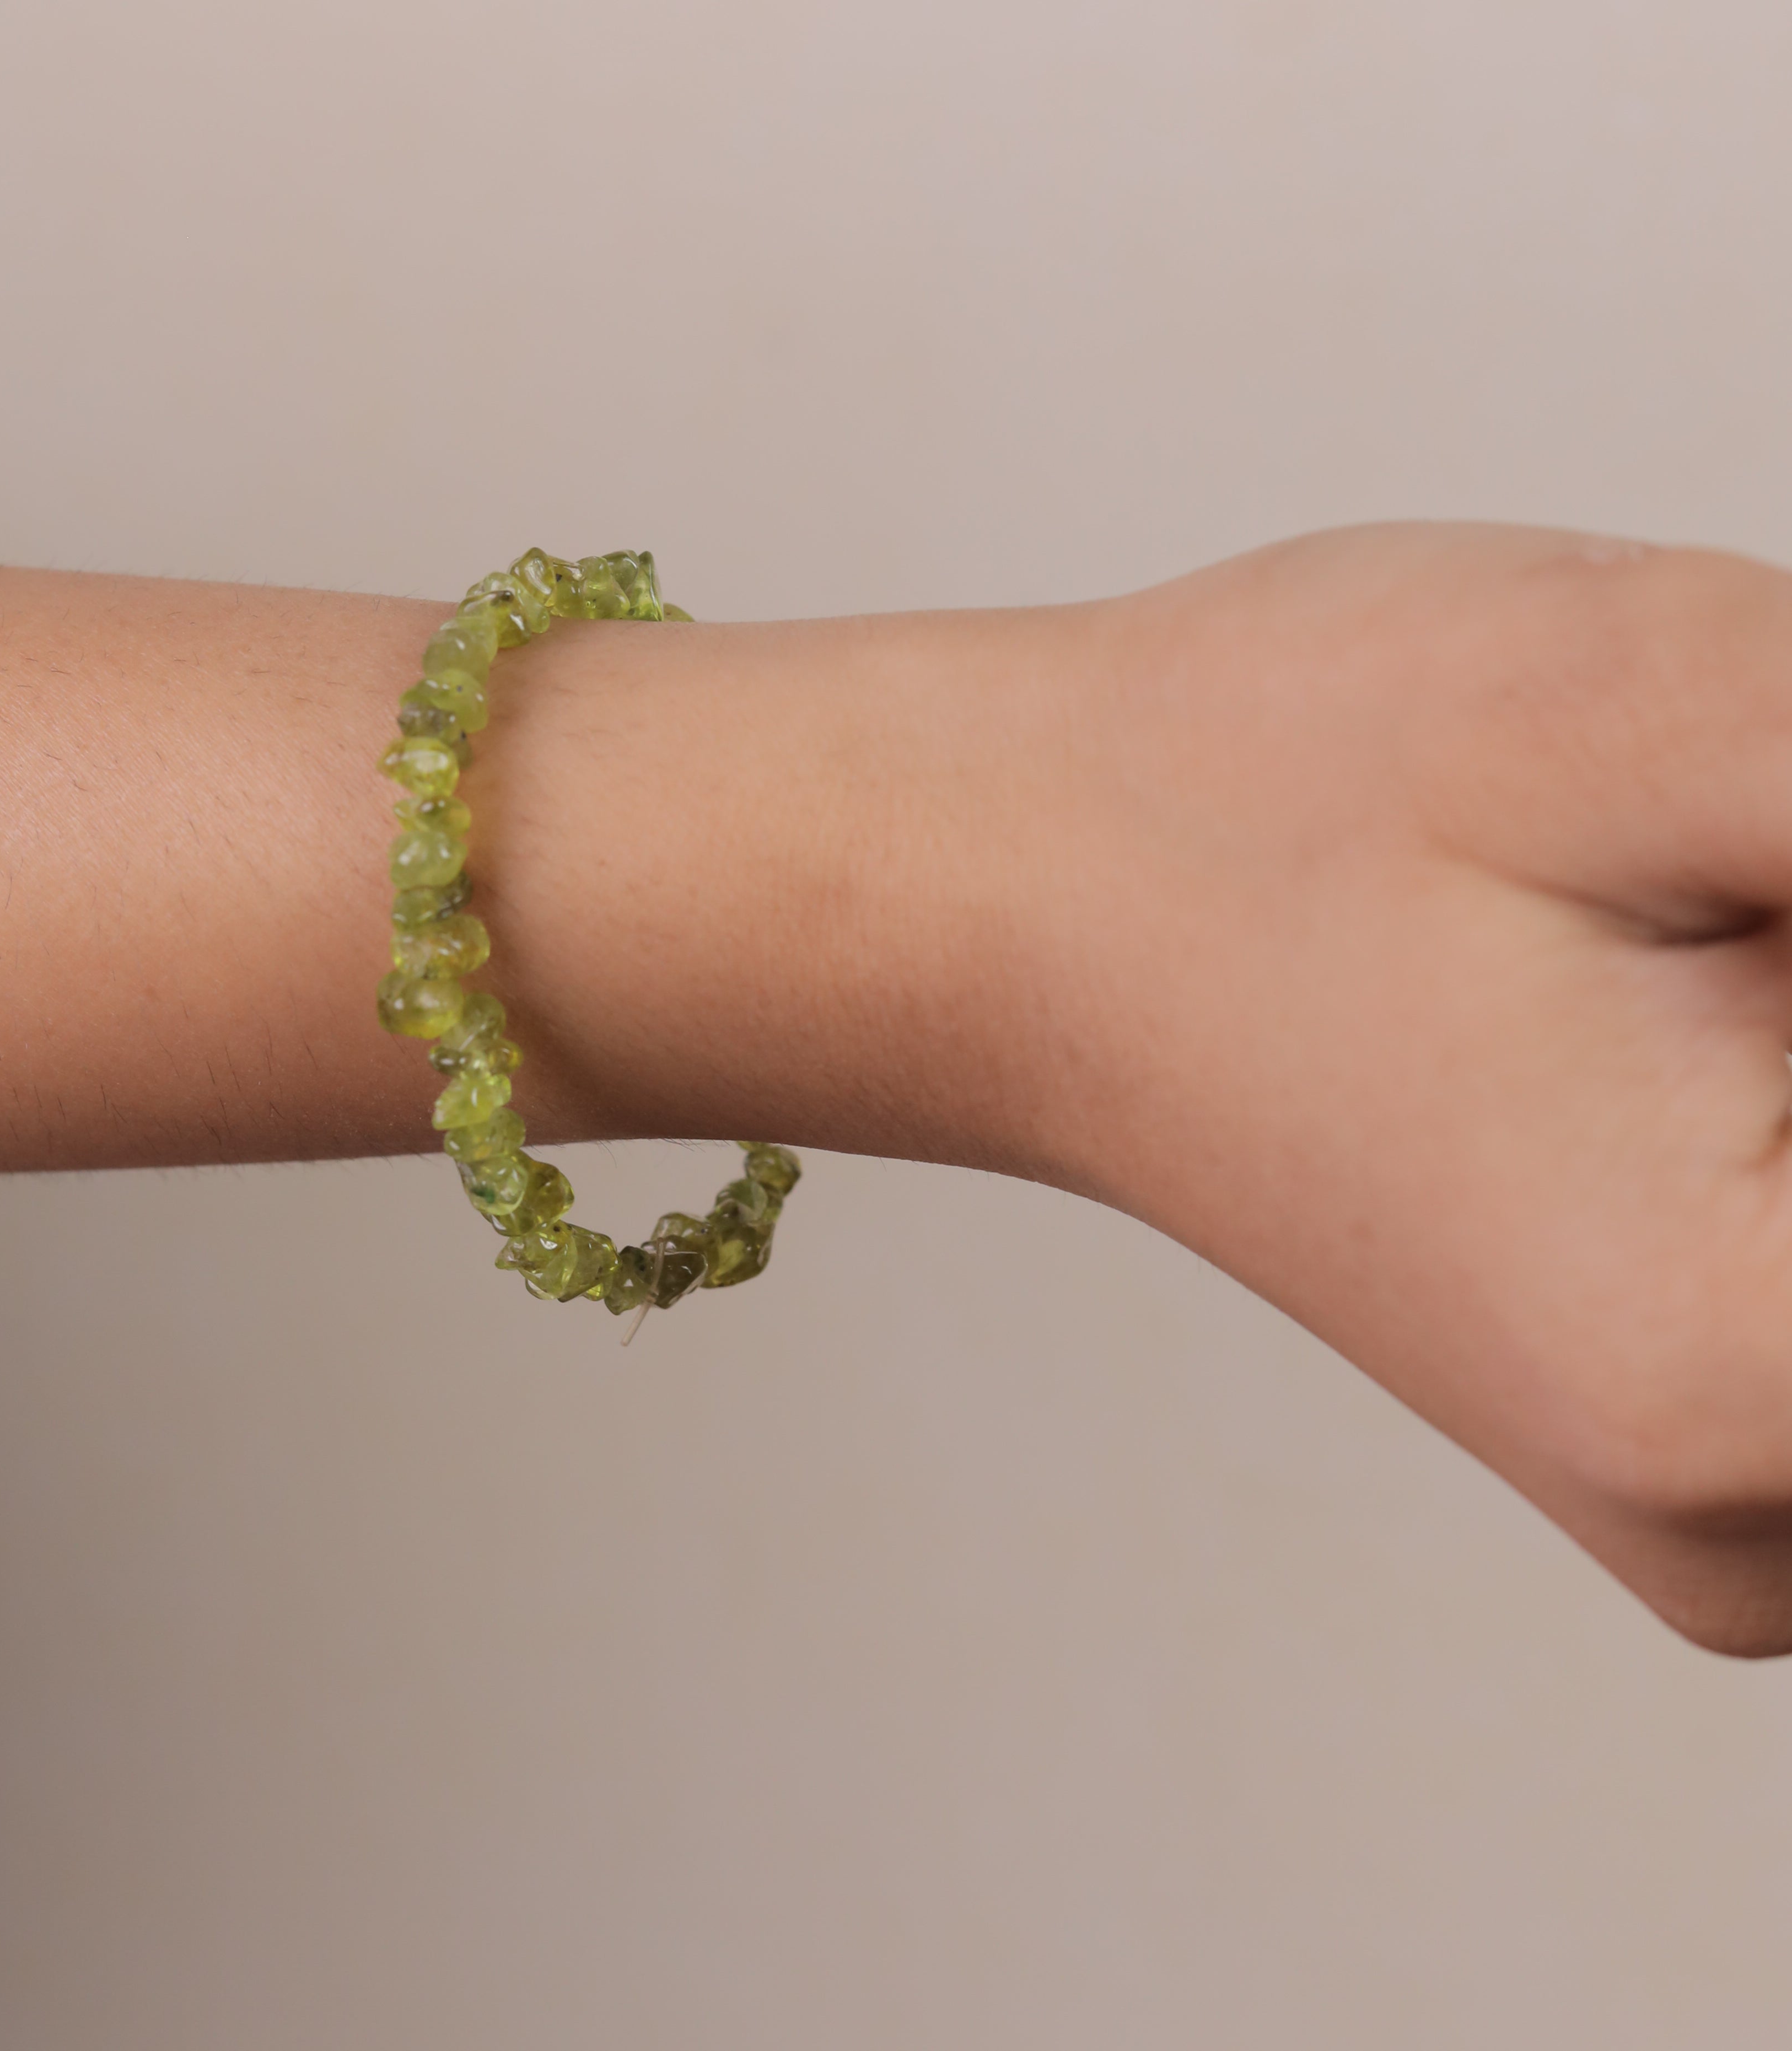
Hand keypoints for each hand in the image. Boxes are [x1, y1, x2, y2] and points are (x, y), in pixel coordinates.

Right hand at [1010, 523, 1791, 1654]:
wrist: (1030, 905)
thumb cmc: (1251, 800)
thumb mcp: (1675, 712)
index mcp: (1749, 1382)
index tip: (1791, 880)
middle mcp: (1760, 1534)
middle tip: (1742, 873)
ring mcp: (1735, 1520)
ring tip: (1714, 933)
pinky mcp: (1706, 1452)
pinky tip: (1731, 1003)